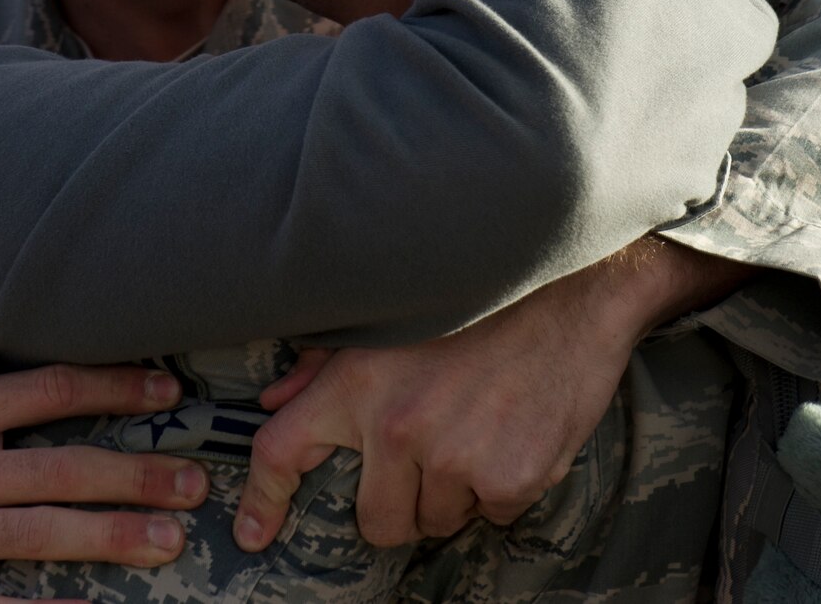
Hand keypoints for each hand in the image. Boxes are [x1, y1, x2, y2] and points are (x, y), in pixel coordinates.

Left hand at [235, 240, 753, 549]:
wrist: (570, 287)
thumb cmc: (474, 297)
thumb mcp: (387, 316)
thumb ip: (324, 362)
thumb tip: (277, 402)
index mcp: (356, 382)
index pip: (281, 451)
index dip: (262, 500)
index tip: (251, 534)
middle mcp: (397, 426)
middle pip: (377, 520)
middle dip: (398, 507)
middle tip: (426, 468)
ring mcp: (455, 457)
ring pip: (439, 520)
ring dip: (454, 492)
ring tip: (479, 429)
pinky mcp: (510, 477)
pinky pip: (494, 514)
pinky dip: (503, 488)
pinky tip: (514, 432)